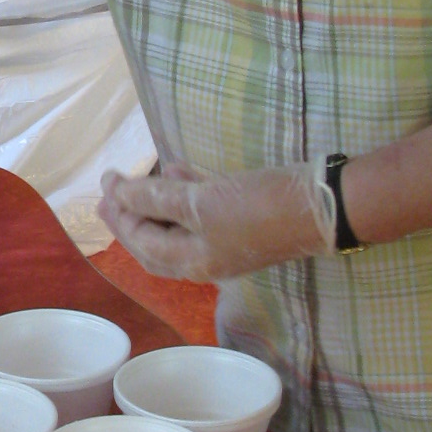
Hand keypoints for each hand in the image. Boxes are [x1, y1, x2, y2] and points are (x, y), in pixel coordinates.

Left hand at [99, 160, 337, 281]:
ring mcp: (226, 242)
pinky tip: (176, 170)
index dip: (119, 213)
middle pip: (155, 242)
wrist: (326, 205)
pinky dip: (186, 194)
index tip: (106, 183)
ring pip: (179, 226)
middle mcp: (206, 259)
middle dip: (130, 217)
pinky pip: (203, 212)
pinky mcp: (244, 221)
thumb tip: (118, 194)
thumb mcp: (201, 201)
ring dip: (156, 203)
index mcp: (192, 262)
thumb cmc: (260, 207)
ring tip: (135, 180)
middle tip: (108, 192)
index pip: (142, 242)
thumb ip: (157, 198)